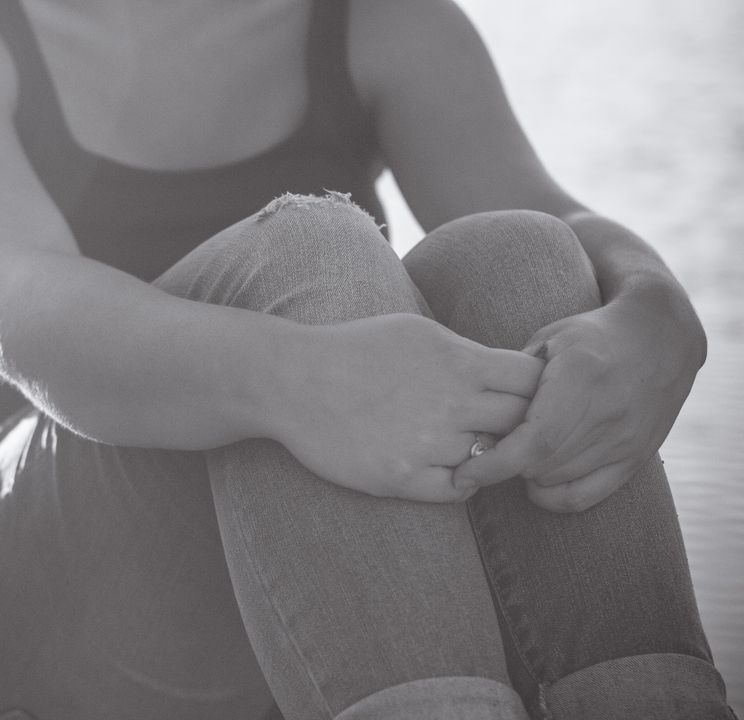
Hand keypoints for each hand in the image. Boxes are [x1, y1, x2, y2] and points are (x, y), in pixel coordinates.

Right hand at [274, 314, 541, 501]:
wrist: (291, 379)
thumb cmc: (352, 349)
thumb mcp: (415, 330)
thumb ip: (464, 352)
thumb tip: (508, 370)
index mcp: (457, 360)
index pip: (533, 380)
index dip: (531, 389)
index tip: (514, 395)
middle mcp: (450, 402)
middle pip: (522, 423)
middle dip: (515, 425)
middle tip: (494, 427)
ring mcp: (427, 443)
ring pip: (490, 460)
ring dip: (482, 456)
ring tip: (455, 444)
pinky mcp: (400, 477)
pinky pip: (458, 491)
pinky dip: (458, 483)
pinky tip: (440, 467)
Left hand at [453, 292, 704, 511]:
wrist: (660, 340)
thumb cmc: (592, 337)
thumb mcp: (549, 338)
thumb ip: (514, 375)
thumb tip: (476, 413)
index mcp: (581, 377)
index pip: (534, 440)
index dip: (494, 464)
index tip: (463, 473)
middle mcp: (608, 414)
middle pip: (540, 464)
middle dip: (504, 462)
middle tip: (487, 446)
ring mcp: (625, 441)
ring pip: (557, 480)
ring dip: (526, 473)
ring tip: (515, 450)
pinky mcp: (635, 459)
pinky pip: (584, 496)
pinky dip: (553, 496)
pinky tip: (536, 480)